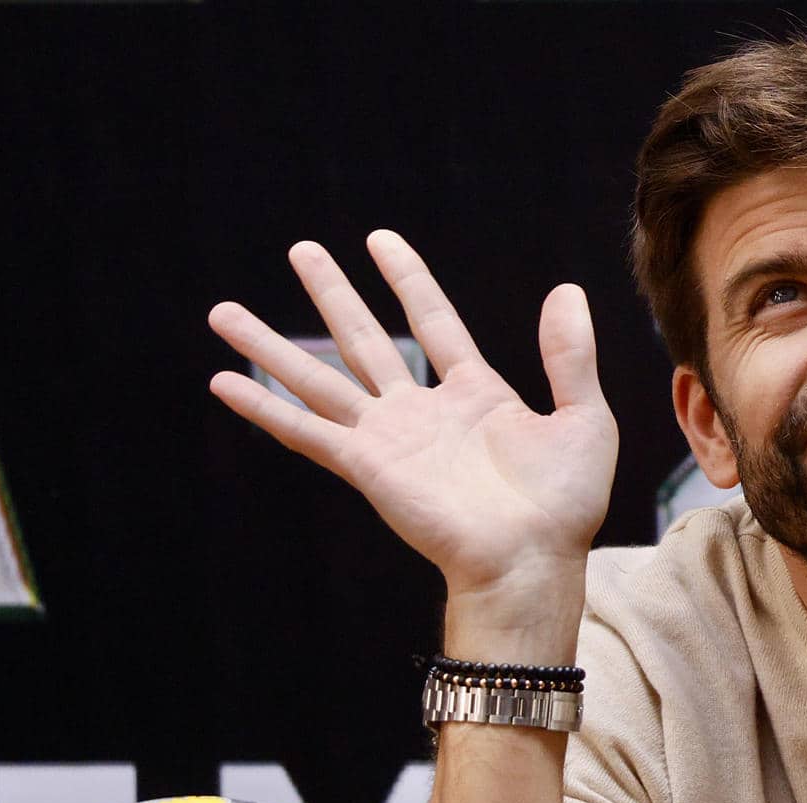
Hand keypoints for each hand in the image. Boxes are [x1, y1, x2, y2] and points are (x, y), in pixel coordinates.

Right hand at [208, 231, 617, 604]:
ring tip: (222, 310)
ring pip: (319, 377)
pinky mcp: (367, 467)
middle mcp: (423, 413)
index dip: (407, 279)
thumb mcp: (584, 418)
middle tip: (301, 250)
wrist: (533, 560)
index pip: (433, 321)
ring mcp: (390, 439)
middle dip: (332, 294)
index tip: (378, 239)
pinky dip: (263, 406)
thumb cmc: (565, 504)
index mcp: (475, 395)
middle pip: (364, 338)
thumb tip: (565, 291)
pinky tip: (224, 381)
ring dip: (272, 345)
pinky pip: (305, 430)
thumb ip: (570, 357)